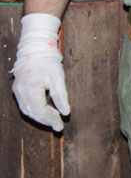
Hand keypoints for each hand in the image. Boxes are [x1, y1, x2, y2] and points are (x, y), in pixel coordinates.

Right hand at [11, 13, 69, 131]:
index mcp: (31, 87)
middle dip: (45, 121)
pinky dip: (35, 111)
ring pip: (27, 111)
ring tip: (53, 121)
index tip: (60, 126)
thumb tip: (66, 113)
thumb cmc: (48, 63)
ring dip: (40, 118)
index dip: (50, 119)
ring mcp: (17, 91)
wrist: (35, 51)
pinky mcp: (17, 90)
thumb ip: (61, 96)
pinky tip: (45, 112)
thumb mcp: (58, 77)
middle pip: (32, 112)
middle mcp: (21, 91)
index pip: (40, 109)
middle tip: (58, 126)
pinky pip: (25, 105)